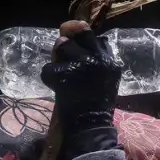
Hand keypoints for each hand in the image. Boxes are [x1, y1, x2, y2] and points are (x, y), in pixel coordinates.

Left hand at [40, 19, 122, 148]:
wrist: (91, 128)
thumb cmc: (97, 106)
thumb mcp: (105, 80)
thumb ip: (95, 61)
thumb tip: (71, 40)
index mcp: (110, 61)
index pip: (95, 37)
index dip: (83, 36)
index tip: (77, 41)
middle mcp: (98, 59)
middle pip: (80, 31)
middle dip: (69, 38)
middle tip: (62, 48)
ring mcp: (82, 65)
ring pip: (62, 45)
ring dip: (58, 59)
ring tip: (61, 75)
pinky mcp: (65, 74)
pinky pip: (48, 67)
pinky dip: (49, 78)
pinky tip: (57, 88)